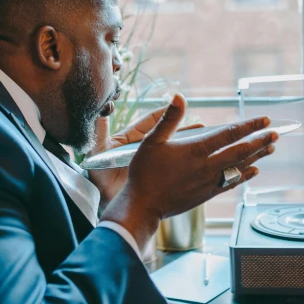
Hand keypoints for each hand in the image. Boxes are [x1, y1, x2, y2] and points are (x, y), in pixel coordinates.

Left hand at [87, 106, 202, 207]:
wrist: (99, 198)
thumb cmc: (96, 173)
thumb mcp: (98, 148)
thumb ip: (101, 127)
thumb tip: (105, 104)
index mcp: (131, 138)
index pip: (150, 122)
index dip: (164, 113)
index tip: (178, 104)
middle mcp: (142, 150)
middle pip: (166, 137)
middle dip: (184, 131)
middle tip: (202, 126)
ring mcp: (150, 165)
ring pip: (172, 153)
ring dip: (188, 148)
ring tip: (206, 142)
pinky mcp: (155, 179)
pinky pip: (172, 171)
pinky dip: (185, 167)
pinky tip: (199, 165)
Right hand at [100, 94, 277, 247]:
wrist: (144, 205)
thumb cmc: (145, 172)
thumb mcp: (152, 141)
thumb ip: (169, 119)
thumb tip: (179, 96)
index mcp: (196, 150)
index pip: (229, 134)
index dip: (249, 126)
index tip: (264, 119)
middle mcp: (207, 166)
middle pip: (241, 151)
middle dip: (260, 141)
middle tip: (276, 133)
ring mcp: (209, 182)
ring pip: (240, 167)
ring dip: (257, 156)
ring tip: (271, 148)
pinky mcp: (207, 194)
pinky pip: (232, 183)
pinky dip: (246, 175)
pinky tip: (254, 171)